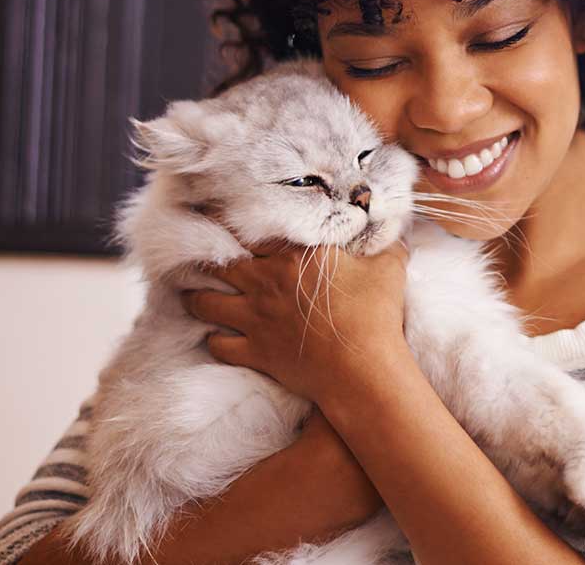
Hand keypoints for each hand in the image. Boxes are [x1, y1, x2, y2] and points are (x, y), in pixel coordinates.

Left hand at [180, 239, 410, 405]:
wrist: (361, 368)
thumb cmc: (375, 314)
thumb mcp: (387, 266)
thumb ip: (385, 242)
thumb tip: (395, 224)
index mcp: (292, 255)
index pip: (251, 229)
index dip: (233, 222)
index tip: (220, 215)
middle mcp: (264, 282)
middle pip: (220, 264)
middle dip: (205, 257)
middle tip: (194, 251)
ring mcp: (255, 318)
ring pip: (207, 303)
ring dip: (196, 297)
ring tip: (189, 292)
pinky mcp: (256, 351)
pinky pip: (220, 344)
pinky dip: (214, 340)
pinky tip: (214, 336)